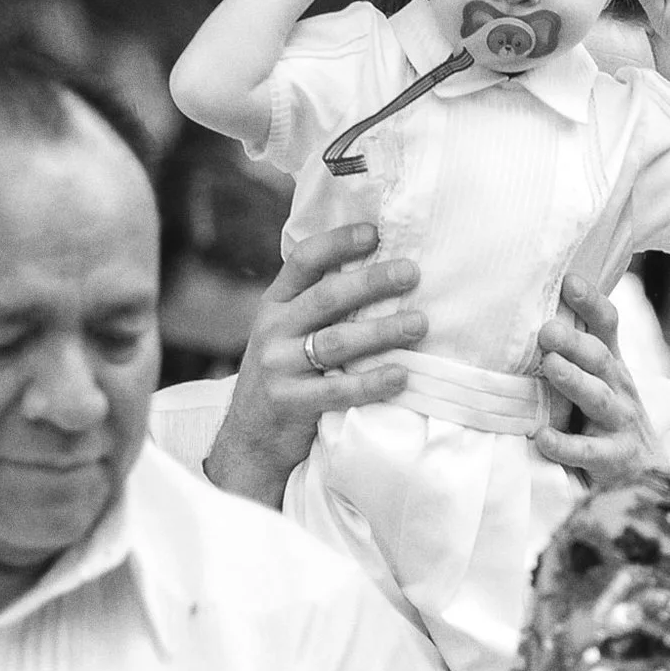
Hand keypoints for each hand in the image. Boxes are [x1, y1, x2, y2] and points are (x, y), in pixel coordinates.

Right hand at [204, 222, 424, 507]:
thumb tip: (380, 268)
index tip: (375, 233)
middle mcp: (272, 329)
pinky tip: (402, 375)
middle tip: (411, 273)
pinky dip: (372, 381)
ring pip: (336, 342)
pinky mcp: (289, 402)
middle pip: (326, 297)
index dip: (338, 242)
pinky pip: (337, 390)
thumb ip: (317, 305)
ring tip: (418, 324)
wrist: (251, 437)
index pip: (304, 260)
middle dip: (372, 282)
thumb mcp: (286, 332)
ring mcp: (278, 366)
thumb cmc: (285, 375)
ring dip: (382, 331)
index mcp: (274, 303)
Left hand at [532, 275, 658, 485]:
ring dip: (575, 382)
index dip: (591, 302)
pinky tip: (543, 437)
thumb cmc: (610, 419)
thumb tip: (540, 312)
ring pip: (598, 398)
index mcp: (614, 366)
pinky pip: (588, 452)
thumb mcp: (603, 380)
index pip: (607, 326)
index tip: (569, 281)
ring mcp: (620, 423)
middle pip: (600, 359)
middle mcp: (620, 388)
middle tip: (547, 330)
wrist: (648, 474)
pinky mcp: (615, 458)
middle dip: (575, 343)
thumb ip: (579, 351)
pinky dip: (565, 444)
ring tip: (551, 367)